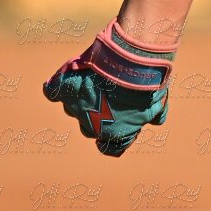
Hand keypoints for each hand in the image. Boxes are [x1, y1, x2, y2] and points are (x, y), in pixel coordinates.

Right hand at [43, 20, 174, 156]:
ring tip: (95, 75)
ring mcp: (78, 108)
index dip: (112, 138)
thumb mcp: (157, 101)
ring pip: (73, 107)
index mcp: (117, 134)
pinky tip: (61, 80)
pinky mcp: (67, 89)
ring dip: (81, 96)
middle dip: (96, 113)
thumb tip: (157, 121)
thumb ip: (155, 113)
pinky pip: (53, 91)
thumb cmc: (147, 83)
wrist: (132, 62)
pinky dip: (55, 87)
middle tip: (107, 92)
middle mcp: (94, 127)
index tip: (116, 124)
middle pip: (89, 127)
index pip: (110, 148)